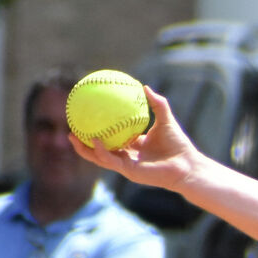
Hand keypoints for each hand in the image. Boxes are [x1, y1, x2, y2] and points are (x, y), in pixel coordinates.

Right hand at [70, 88, 200, 190]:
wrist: (187, 165)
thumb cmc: (178, 145)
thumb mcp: (166, 120)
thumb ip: (157, 104)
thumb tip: (144, 86)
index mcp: (132, 146)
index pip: (110, 137)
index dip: (96, 129)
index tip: (85, 116)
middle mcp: (126, 156)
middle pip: (98, 149)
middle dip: (83, 141)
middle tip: (71, 127)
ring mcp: (126, 165)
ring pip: (99, 158)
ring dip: (85, 149)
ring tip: (72, 136)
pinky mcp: (129, 172)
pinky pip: (111, 160)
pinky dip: (102, 151)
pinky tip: (95, 140)